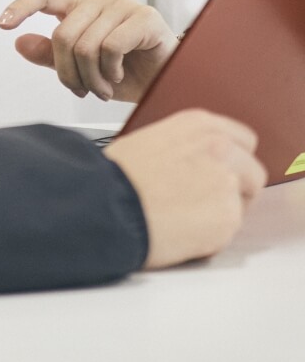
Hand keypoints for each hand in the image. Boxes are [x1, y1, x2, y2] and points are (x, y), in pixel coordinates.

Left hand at [0, 0, 178, 101]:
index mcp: (80, 5)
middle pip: (62, 35)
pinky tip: (120, 75)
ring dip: (92, 79)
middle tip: (83, 91)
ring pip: (85, 45)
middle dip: (69, 73)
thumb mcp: (82, 69)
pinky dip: (110, 72)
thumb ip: (51, 56)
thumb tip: (19, 42)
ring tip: (103, 88)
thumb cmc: (127, 71)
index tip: (2, 24)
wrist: (167, 82)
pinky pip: (109, 47)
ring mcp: (123, 4)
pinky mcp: (144, 17)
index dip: (20, 6)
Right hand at [104, 110, 266, 267]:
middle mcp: (220, 147)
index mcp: (200, 125)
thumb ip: (188, 148)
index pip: (244, 141)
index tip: (223, 173)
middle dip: (236, 189)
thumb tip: (198, 163)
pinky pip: (229, 230)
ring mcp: (227, 181)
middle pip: (253, 172)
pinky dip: (211, 236)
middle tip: (208, 202)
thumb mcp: (154, 140)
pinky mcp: (228, 216)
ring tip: (188, 218)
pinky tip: (183, 231)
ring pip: (242, 204)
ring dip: (222, 212)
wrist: (107, 202)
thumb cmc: (118, 176)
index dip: (234, 161)